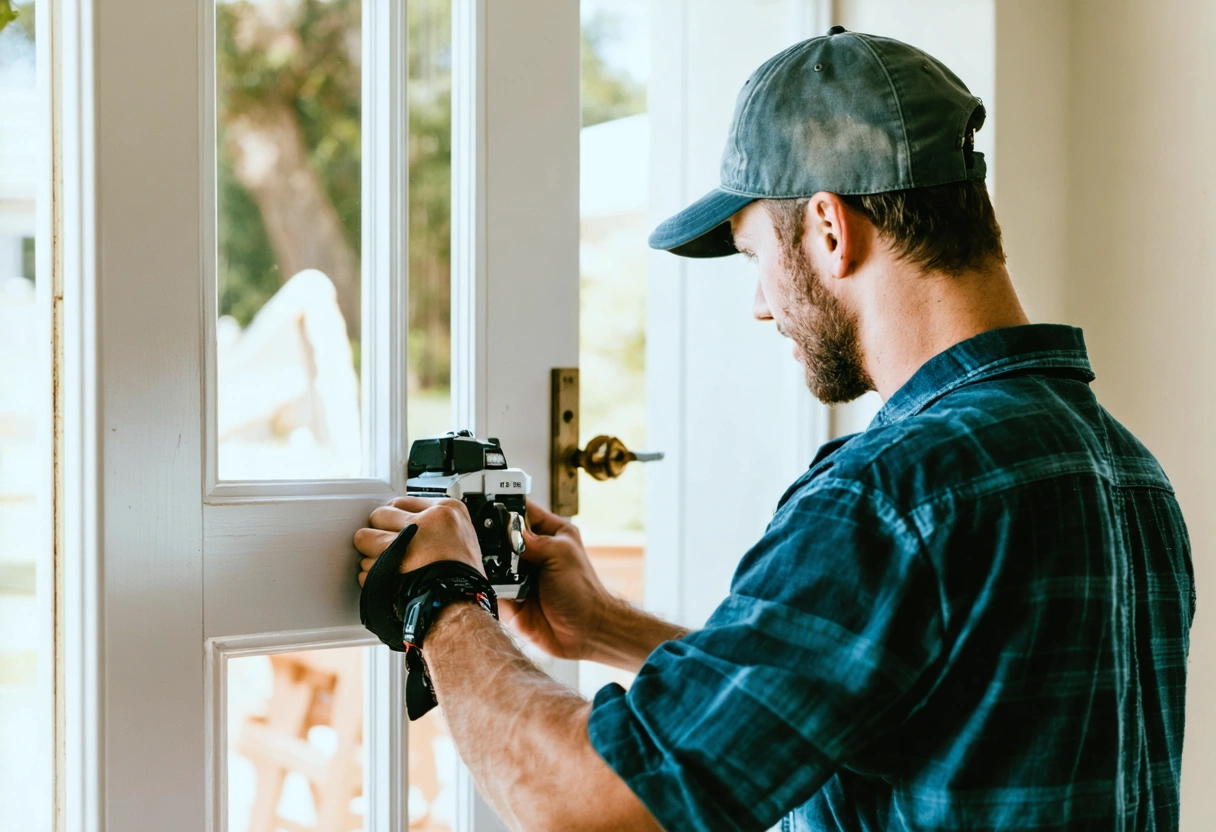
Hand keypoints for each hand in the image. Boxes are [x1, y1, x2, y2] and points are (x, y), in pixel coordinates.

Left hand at [354, 496, 483, 585]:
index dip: (395, 520)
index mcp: (446, 510)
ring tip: (388, 564)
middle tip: (388, 547)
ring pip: (364, 538)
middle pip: (379, 515)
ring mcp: (406, 543)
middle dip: (379, 532)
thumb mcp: (461, 534)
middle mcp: (425, 522)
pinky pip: (364, 567)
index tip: (396, 530)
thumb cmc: (463, 575)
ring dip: (371, 554)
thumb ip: (434, 521)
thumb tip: (404, 517)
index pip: (400, 502)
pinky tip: (388, 579)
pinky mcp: (390, 565)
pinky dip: (370, 575)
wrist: (462, 602)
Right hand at [498, 500, 616, 660]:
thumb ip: (533, 541)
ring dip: (489, 562)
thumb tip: (506, 530)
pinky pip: (490, 586)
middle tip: (484, 539)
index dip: (505, 506)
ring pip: (492, 561)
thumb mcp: (561, 555)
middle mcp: (532, 552)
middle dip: (492, 537)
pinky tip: (487, 581)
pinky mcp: (509, 596)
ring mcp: (518, 574)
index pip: (522, 510)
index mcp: (549, 534)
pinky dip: (487, 583)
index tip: (485, 503)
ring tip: (488, 563)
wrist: (584, 632)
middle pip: (501, 536)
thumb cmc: (583, 592)